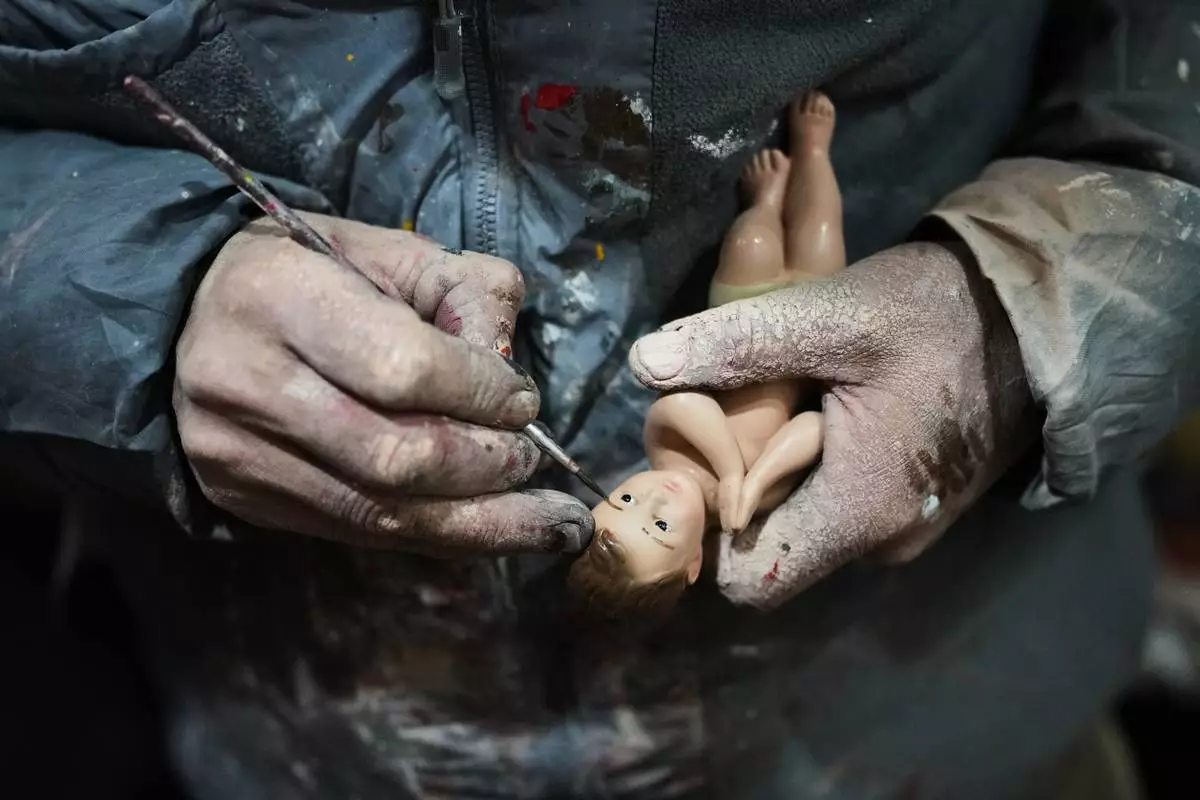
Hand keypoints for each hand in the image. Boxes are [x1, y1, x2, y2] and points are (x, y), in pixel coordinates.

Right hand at [175, 213, 591, 553]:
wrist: (183, 322)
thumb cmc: (301, 275)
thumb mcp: (379, 249)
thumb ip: (458, 289)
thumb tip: (509, 369)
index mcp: (276, 295)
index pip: (403, 368)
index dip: (480, 393)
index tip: (524, 402)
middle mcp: (244, 382)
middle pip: (395, 456)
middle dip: (486, 466)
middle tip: (530, 458)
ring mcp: (239, 453)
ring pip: (381, 511)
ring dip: (482, 524)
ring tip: (551, 523)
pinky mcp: (247, 499)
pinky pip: (361, 531)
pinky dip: (439, 536)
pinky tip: (496, 532)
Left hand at [629, 242, 1037, 608]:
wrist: (1041, 314)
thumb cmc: (940, 316)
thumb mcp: (833, 316)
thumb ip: (739, 344)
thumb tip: (643, 366)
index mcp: (859, 513)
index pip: (751, 580)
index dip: (711, 529)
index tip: (702, 463)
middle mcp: (883, 542)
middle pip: (772, 544)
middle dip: (744, 485)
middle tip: (745, 409)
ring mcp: (904, 527)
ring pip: (805, 519)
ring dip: (781, 470)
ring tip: (791, 398)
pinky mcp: (915, 504)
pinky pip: (840, 503)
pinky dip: (819, 465)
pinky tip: (827, 406)